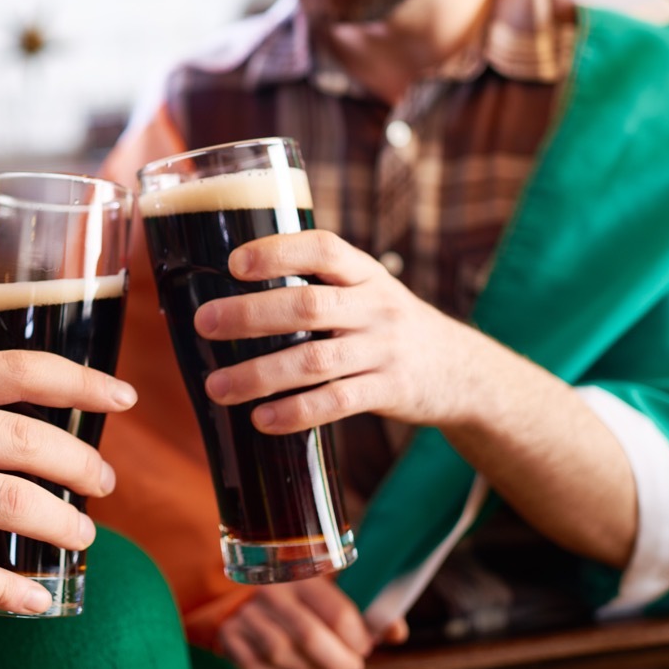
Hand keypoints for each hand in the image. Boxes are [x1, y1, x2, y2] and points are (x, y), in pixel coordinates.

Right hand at [0, 351, 135, 617]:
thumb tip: (40, 428)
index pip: (13, 369)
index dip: (78, 381)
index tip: (123, 397)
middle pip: (24, 437)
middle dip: (81, 465)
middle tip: (104, 485)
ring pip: (11, 501)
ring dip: (63, 524)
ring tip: (83, 536)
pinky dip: (14, 591)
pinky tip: (37, 599)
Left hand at [193, 229, 486, 433]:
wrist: (463, 370)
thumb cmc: (387, 326)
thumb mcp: (365, 291)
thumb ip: (317, 287)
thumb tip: (231, 294)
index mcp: (363, 273)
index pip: (322, 249)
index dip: (278, 253)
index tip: (233, 263)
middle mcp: (375, 306)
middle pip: (308, 306)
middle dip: (251, 315)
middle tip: (205, 324)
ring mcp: (384, 349)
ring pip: (315, 360)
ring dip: (260, 374)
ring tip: (216, 387)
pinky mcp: (391, 390)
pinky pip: (338, 401)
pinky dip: (296, 411)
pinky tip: (261, 419)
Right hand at [220, 579, 408, 668]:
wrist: (245, 598)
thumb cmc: (304, 601)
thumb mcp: (333, 593)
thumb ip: (367, 611)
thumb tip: (397, 632)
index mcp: (302, 572)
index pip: (337, 612)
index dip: (358, 640)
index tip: (363, 647)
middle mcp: (271, 590)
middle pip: (309, 638)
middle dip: (339, 664)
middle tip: (350, 668)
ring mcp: (246, 613)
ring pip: (283, 655)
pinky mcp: (229, 636)